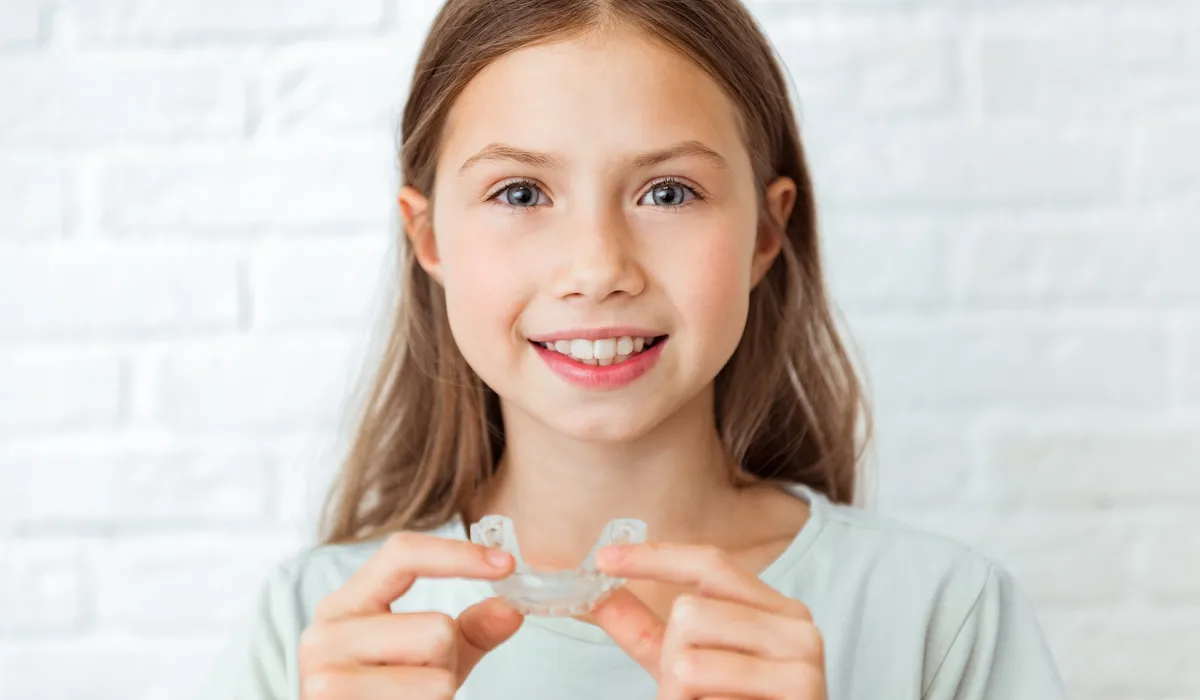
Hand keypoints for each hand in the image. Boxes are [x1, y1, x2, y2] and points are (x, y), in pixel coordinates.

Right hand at [298, 532, 522, 698]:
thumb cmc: (390, 698)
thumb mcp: (431, 658)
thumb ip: (471, 629)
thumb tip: (511, 609)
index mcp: (345, 605)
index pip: (402, 554)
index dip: (459, 554)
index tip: (507, 563)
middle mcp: (326, 631)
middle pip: (437, 626)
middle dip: (448, 660)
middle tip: (419, 682)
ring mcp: (324, 670)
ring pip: (436, 665)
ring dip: (440, 688)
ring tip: (407, 699)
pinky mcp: (331, 698)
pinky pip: (428, 694)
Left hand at [589, 543, 826, 699]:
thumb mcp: (683, 665)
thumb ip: (643, 628)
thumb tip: (594, 593)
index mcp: (771, 607)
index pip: (709, 563)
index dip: (654, 557)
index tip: (603, 558)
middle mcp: (794, 621)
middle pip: (690, 610)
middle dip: (670, 658)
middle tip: (689, 692)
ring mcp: (802, 654)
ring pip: (691, 654)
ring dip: (679, 691)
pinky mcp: (801, 687)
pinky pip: (709, 689)